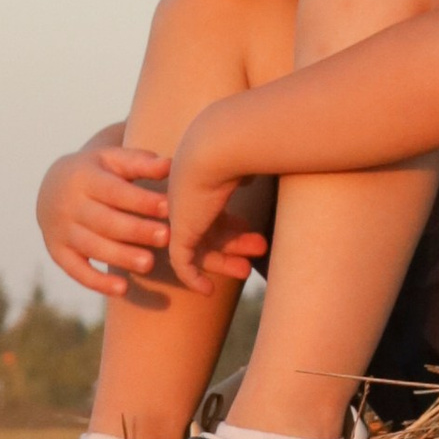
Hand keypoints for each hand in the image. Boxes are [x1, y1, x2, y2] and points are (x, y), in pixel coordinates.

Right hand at [36, 125, 171, 296]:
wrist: (53, 188)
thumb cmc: (97, 173)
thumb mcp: (113, 160)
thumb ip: (141, 163)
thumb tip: (171, 166)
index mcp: (83, 177)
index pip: (115, 191)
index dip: (142, 201)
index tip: (169, 207)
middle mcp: (67, 205)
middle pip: (104, 221)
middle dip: (136, 230)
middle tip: (166, 237)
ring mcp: (60, 231)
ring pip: (92, 247)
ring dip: (121, 257)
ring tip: (149, 264)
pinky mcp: (58, 253)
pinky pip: (77, 271)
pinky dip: (98, 283)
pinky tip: (123, 289)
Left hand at [163, 109, 274, 294]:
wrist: (218, 147)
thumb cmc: (239, 149)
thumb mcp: (243, 162)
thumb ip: (242, 172)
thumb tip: (247, 177)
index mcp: (198, 180)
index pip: (212, 209)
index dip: (232, 223)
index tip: (251, 228)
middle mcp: (184, 197)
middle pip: (207, 228)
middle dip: (232, 243)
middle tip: (259, 249)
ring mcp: (179, 215)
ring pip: (199, 247)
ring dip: (222, 260)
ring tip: (247, 270)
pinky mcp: (178, 233)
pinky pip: (181, 263)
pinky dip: (192, 278)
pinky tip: (207, 291)